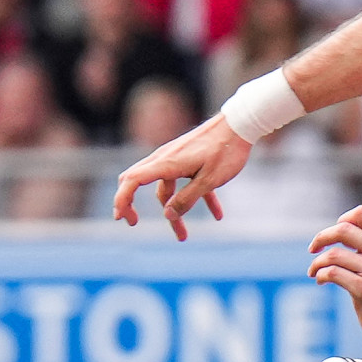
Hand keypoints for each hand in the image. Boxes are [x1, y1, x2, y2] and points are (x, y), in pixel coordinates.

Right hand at [112, 118, 253, 239]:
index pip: (132, 180)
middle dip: (131, 203)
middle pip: (138, 181)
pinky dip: (196, 198)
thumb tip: (168, 215)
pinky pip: (185, 182)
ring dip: (173, 211)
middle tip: (132, 223)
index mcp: (166, 163)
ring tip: (183, 236)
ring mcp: (176, 158)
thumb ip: (187, 199)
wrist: (239, 125)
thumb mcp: (208, 181)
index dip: (122, 199)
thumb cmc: (225, 152)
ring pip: (166, 188)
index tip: (122, 218)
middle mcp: (165, 159)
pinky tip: (217, 214)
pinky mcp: (188, 159)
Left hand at [309, 206, 361, 350]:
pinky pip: (332, 273)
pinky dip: (320, 275)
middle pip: (343, 229)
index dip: (342, 220)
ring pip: (333, 254)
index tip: (334, 236)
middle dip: (321, 238)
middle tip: (313, 249)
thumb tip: (340, 230)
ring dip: (317, 262)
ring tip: (315, 271)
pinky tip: (321, 281)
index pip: (361, 214)